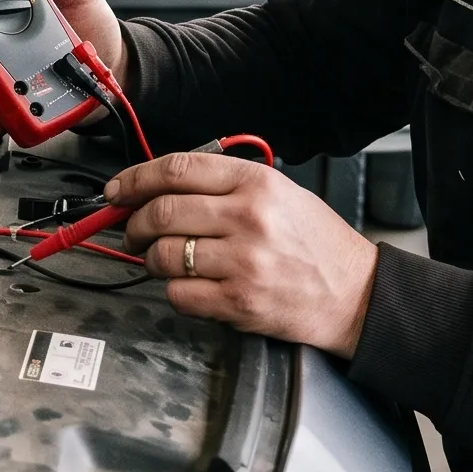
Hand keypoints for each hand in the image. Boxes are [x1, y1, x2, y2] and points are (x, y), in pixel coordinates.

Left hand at [111, 151, 377, 355]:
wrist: (355, 294)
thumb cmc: (316, 244)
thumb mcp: (280, 193)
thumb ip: (225, 185)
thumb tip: (161, 188)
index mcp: (256, 183)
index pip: (176, 169)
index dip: (135, 178)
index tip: (117, 189)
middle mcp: (247, 218)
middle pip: (160, 212)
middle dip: (132, 224)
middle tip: (130, 231)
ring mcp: (242, 262)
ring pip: (162, 255)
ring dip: (150, 260)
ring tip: (161, 261)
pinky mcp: (238, 301)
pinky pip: (178, 294)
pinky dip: (172, 291)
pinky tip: (187, 286)